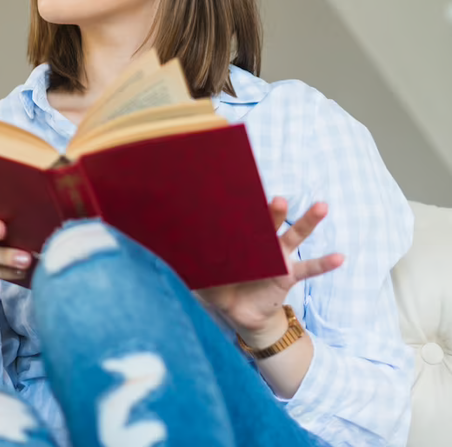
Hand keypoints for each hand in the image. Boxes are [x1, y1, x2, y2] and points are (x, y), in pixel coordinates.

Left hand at [197, 198, 343, 346]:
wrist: (240, 315)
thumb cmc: (220, 288)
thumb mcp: (201, 275)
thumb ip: (188, 264)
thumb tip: (163, 254)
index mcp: (240, 238)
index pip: (242, 217)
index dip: (243, 205)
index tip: (243, 187)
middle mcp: (261, 243)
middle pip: (270, 222)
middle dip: (274, 210)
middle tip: (278, 199)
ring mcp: (279, 257)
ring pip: (296, 236)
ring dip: (308, 222)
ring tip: (321, 207)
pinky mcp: (289, 276)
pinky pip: (310, 269)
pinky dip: (325, 263)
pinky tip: (340, 257)